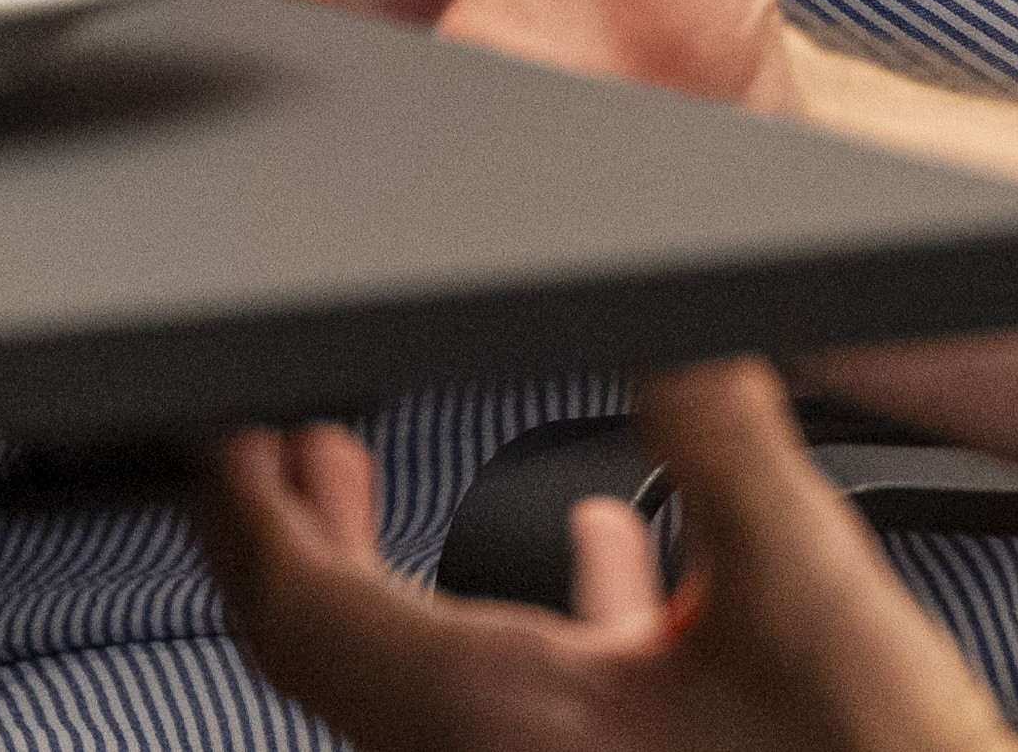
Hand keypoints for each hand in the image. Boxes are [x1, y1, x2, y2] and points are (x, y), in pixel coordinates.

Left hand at [197, 364, 1017, 751]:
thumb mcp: (805, 594)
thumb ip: (719, 434)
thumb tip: (674, 306)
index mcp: (490, 722)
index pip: (291, 603)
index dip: (233, 497)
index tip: (212, 412)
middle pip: (318, 646)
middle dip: (277, 522)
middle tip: (260, 425)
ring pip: (401, 677)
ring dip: (368, 564)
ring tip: (353, 468)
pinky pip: (515, 700)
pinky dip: (513, 611)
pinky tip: (596, 552)